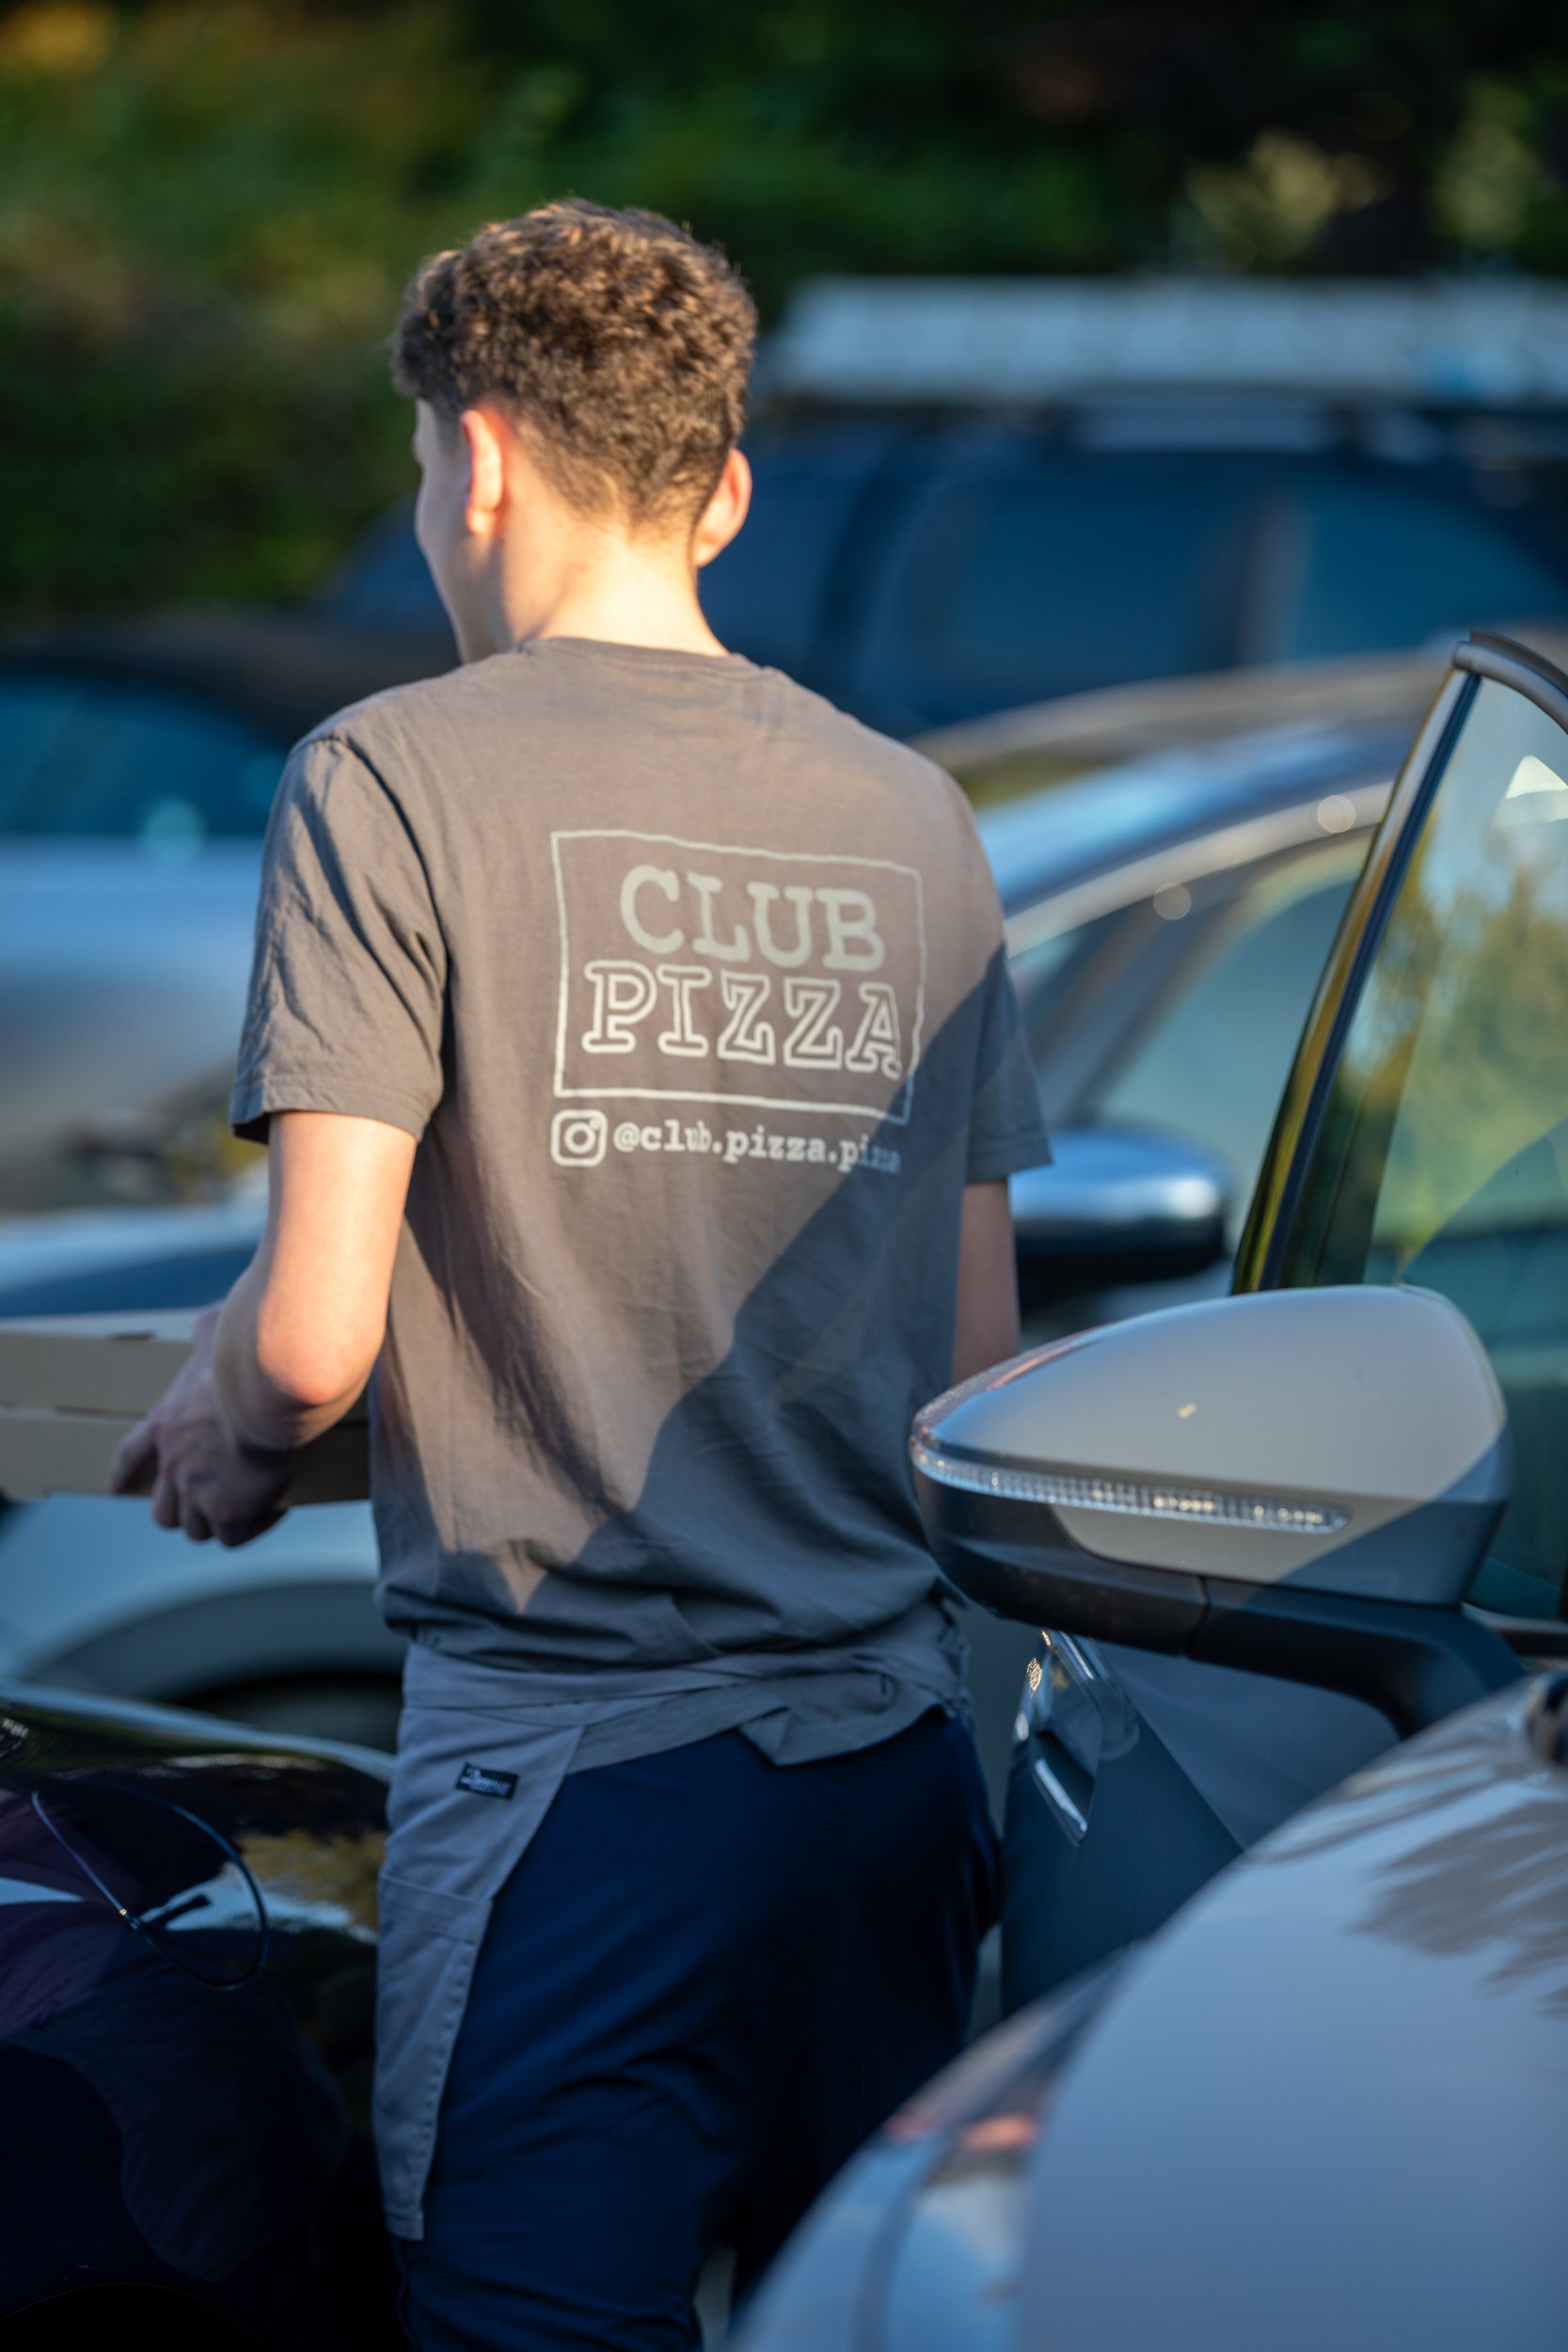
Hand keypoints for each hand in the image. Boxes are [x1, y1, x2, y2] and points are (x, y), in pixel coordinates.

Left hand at [109, 1306, 297, 1546]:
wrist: (265, 1389)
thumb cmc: (243, 1361)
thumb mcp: (216, 1337)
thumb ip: (208, 1331)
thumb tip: (212, 1315)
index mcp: (165, 1424)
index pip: (130, 1456)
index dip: (124, 1475)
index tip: (116, 1488)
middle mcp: (174, 1464)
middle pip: (163, 1510)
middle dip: (183, 1509)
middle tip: (207, 1502)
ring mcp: (198, 1491)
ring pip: (195, 1529)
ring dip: (217, 1522)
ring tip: (243, 1512)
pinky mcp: (228, 1511)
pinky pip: (234, 1537)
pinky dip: (252, 1526)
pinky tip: (272, 1510)